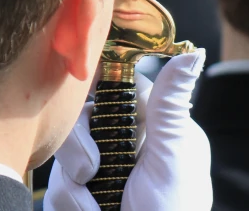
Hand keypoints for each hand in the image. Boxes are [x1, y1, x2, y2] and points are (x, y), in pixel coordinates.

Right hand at [44, 51, 212, 210]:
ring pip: (63, 153)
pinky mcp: (76, 195)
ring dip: (75, 188)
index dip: (95, 86)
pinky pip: (55, 186)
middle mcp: (123, 141)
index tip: (78, 88)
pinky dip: (72, 206)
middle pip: (80, 116)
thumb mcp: (173, 158)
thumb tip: (194, 52)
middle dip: (81, 151)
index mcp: (152, 125)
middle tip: (94, 174)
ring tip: (100, 208)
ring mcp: (98, 169)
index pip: (117, 85)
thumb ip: (170, 105)